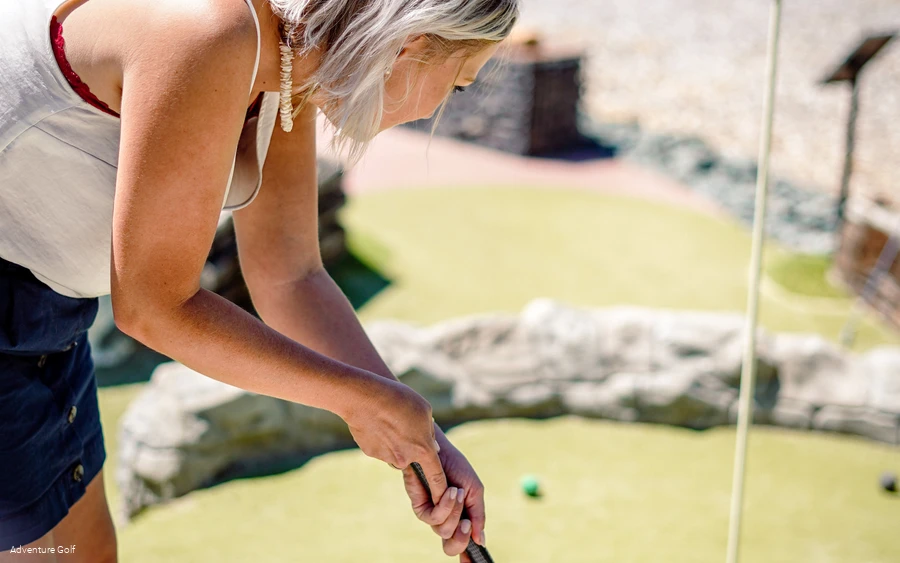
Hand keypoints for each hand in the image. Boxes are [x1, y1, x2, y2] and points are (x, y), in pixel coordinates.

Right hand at [343, 377, 447, 502]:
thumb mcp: (424, 410)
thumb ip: (430, 432)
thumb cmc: (399, 399)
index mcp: (423, 449)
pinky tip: (375, 421)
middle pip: (412, 458)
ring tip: (388, 418)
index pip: (436, 476)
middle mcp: (405, 458)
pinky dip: (379, 438)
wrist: (364, 398)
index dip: (441, 489)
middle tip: (404, 424)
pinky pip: (379, 448)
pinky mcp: (370, 452)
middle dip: (411, 447)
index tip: (445, 497)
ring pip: (395, 452)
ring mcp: (386, 457)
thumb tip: (433, 447)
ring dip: (394, 441)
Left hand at [401, 426, 485, 561]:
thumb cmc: (455, 466)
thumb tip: (480, 540)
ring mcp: (433, 514)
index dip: (468, 558)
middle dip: (461, 539)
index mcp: (461, 517)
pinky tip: (449, 491)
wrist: (437, 449)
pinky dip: (444, 506)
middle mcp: (446, 519)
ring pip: (444, 532)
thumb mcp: (474, 490)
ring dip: (454, 512)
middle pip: (451, 546)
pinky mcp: (420, 507)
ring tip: (456, 491)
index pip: (464, 543)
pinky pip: (432, 519)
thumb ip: (478, 515)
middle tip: (467, 524)